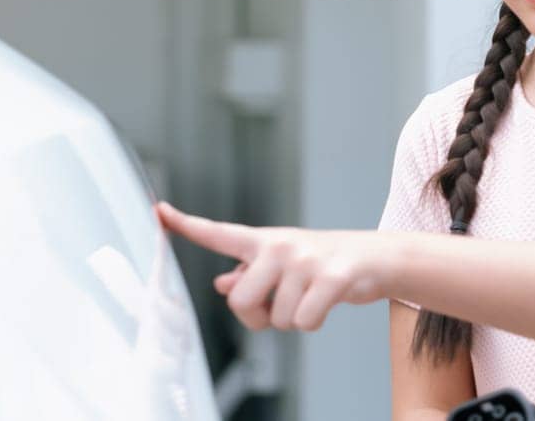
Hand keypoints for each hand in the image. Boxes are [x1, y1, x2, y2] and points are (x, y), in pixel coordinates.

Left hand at [154, 201, 389, 331]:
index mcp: (263, 242)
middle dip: (258, 316)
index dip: (186, 224)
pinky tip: (324, 305)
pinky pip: (304, 321)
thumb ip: (250, 274)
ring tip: (310, 298)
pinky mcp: (331, 277)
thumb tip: (221, 283)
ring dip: (292, 320)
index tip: (159, 211)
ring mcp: (306, 260)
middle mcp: (280, 246)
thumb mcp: (284, 263)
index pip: (218, 233)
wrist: (375, 257)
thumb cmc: (323, 262)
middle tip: (277, 307)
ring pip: (276, 318)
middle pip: (240, 299)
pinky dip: (313, 324)